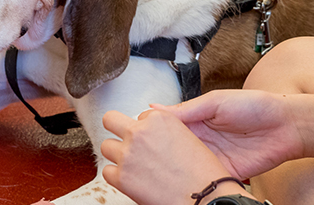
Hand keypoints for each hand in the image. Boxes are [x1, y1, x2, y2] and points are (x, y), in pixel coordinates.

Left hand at [101, 109, 246, 204]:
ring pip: (106, 146)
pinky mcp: (122, 177)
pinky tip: (132, 180)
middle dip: (116, 129)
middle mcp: (140, 133)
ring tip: (132, 164)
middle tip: (123, 140)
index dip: (145, 130)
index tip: (150, 140)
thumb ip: (166, 129)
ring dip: (117, 155)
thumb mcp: (189, 138)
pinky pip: (107, 172)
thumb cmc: (204, 173)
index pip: (140, 116)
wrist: (207, 198)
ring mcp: (128, 154)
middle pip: (110, 120)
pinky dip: (117, 177)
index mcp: (159, 119)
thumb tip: (151, 128)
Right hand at [155, 89, 302, 179]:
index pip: (166, 127)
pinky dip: (193, 180)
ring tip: (155, 170)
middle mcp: (201, 139)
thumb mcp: (215, 101)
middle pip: (172, 149)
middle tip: (141, 155)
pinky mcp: (223, 171)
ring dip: (173, 168)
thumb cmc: (256, 106)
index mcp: (196, 118)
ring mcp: (211, 156)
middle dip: (158, 153)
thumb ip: (186, 108)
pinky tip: (181, 180)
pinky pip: (204, 178)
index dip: (151, 131)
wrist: (287, 126)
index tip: (136, 134)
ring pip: (185, 165)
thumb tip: (154, 108)